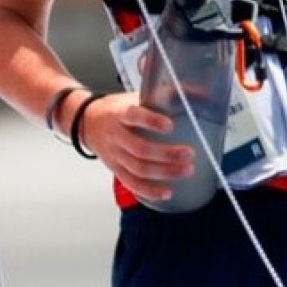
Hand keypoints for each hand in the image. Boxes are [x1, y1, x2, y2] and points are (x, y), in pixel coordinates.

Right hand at [77, 93, 194, 201]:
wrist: (87, 122)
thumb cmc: (118, 109)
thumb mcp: (136, 96)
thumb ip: (164, 95)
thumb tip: (200, 93)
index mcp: (120, 113)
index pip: (133, 115)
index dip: (151, 121)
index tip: (170, 125)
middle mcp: (115, 135)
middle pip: (139, 148)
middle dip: (166, 154)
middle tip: (189, 154)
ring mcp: (114, 154)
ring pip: (137, 167)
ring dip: (164, 172)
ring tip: (187, 170)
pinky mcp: (115, 169)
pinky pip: (131, 182)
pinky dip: (149, 190)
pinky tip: (167, 192)